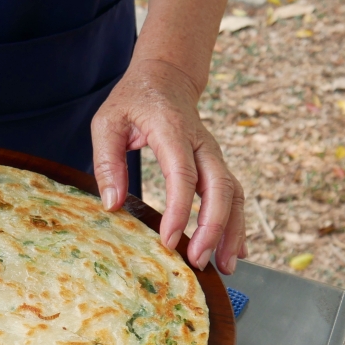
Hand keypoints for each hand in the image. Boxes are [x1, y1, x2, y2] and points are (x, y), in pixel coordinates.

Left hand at [90, 58, 245, 273]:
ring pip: (234, 193)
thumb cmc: (132, 101)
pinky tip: (234, 251)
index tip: (168, 239)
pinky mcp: (216, 165)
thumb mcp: (107, 123)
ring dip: (232, 230)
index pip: (183, 173)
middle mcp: (202, 143)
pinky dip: (237, 223)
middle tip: (198, 261)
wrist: (166, 77)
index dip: (179, 208)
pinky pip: (233, 195)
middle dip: (213, 227)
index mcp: (172, 130)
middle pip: (219, 186)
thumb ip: (107, 161)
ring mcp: (213, 154)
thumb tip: (111, 204)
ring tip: (225, 266)